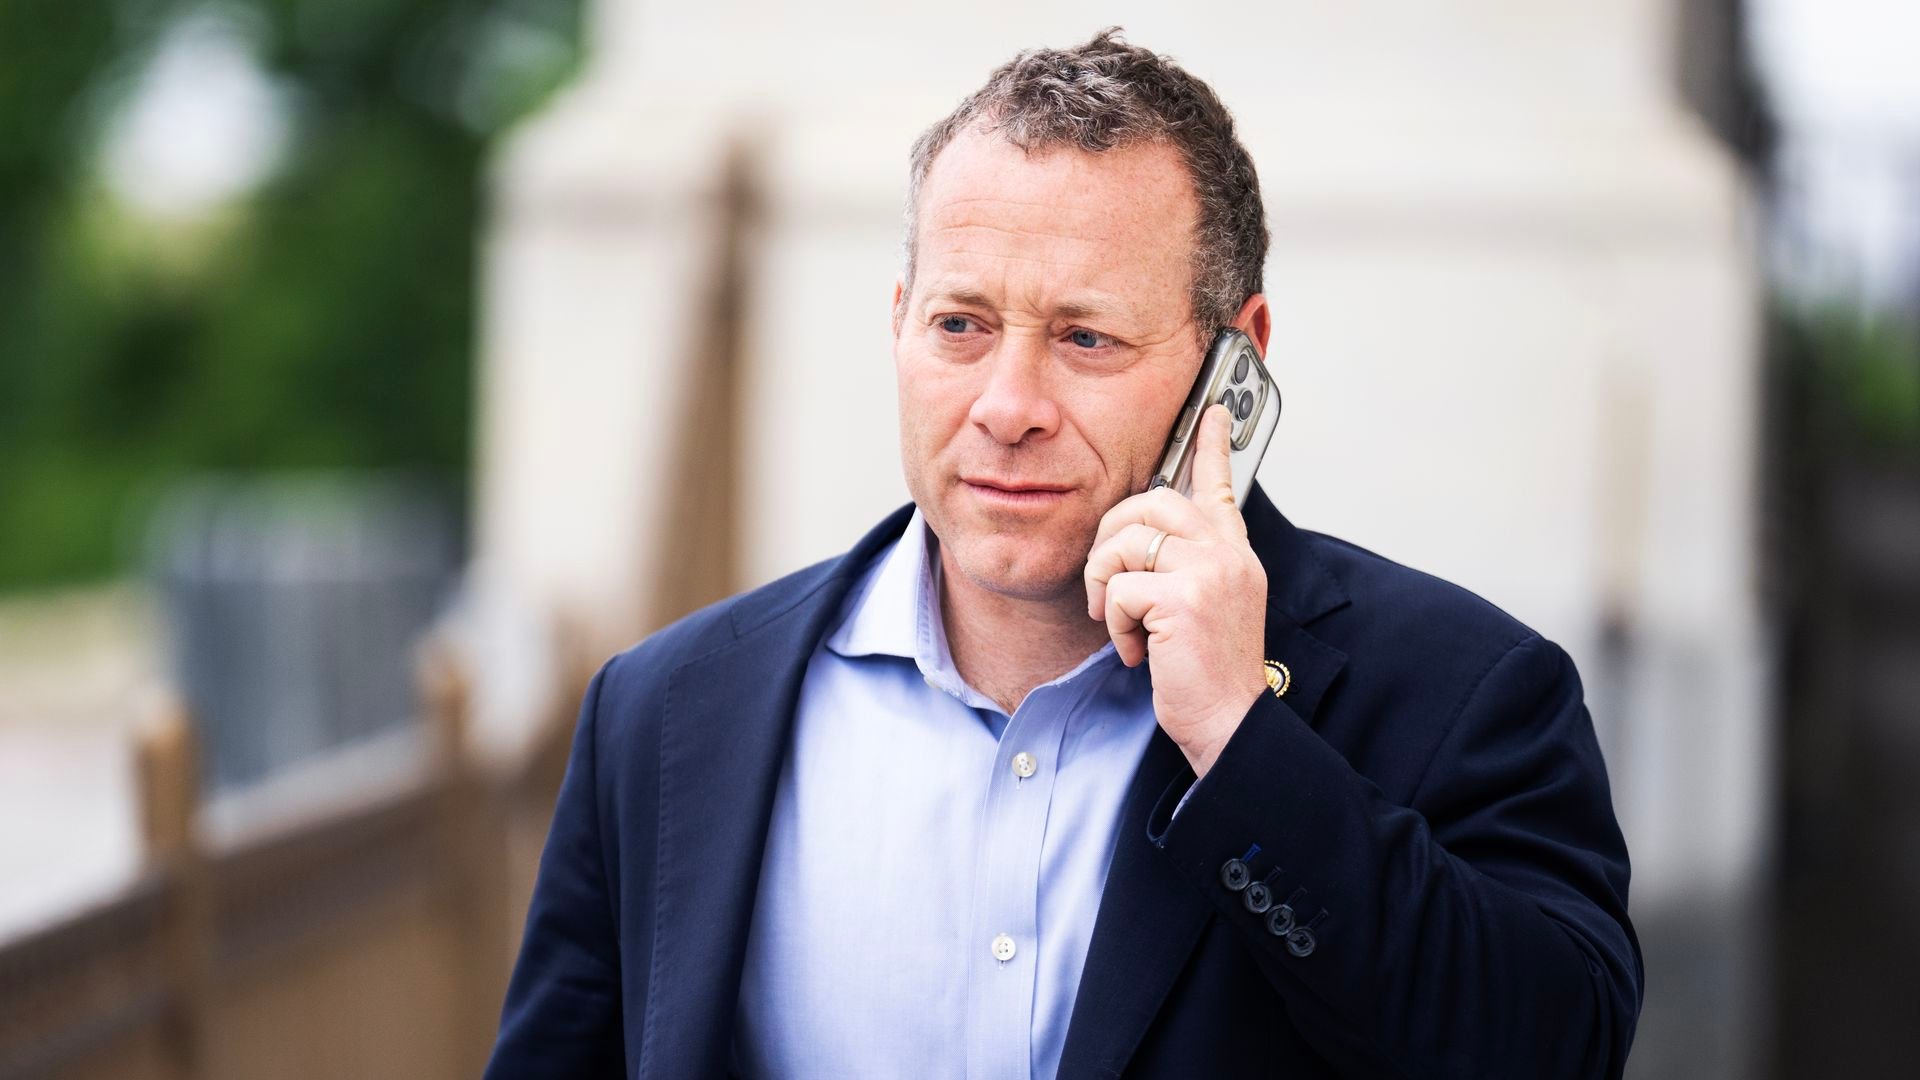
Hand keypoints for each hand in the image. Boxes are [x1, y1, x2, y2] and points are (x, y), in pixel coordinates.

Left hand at [1084, 404, 1269, 776]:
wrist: (1229, 724)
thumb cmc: (1210, 673)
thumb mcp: (1208, 608)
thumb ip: (1188, 568)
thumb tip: (1143, 541)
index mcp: (1234, 554)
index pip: (1221, 486)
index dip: (1213, 445)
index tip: (1211, 411)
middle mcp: (1228, 554)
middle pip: (1152, 501)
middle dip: (1112, 537)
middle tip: (1110, 584)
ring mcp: (1210, 573)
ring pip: (1125, 541)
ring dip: (1107, 585)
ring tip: (1123, 623)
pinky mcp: (1184, 600)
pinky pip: (1120, 587)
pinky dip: (1116, 623)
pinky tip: (1137, 651)